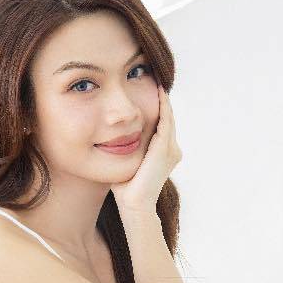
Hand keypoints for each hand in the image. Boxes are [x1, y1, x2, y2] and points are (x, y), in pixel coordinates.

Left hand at [110, 82, 181, 212]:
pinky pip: (165, 120)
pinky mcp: (164, 148)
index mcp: (165, 154)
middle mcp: (173, 150)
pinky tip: (156, 91)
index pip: (162, 125)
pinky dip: (162, 105)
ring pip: (168, 116)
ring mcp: (171, 149)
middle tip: (153, 76)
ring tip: (155, 78)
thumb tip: (110, 138)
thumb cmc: (126, 189)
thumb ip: (125, 149)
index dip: (156, 107)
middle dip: (160, 99)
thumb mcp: (127, 163)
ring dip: (163, 98)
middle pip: (168, 118)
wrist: (134, 205)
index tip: (146, 90)